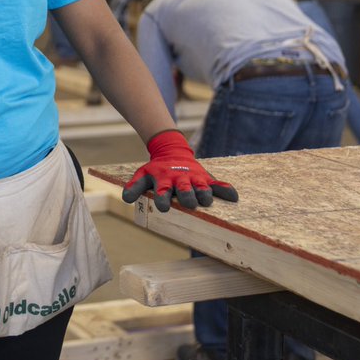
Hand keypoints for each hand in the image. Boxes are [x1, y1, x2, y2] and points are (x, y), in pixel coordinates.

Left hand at [122, 129, 237, 211]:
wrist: (171, 151)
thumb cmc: (156, 170)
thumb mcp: (143, 175)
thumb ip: (135, 187)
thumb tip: (126, 199)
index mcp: (164, 180)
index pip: (163, 192)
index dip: (163, 199)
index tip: (164, 208)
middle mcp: (180, 180)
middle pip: (185, 190)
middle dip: (187, 196)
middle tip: (190, 203)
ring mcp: (194, 178)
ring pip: (201, 187)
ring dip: (204, 193)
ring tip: (207, 200)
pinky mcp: (206, 178)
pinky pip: (218, 184)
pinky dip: (226, 190)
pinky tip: (234, 197)